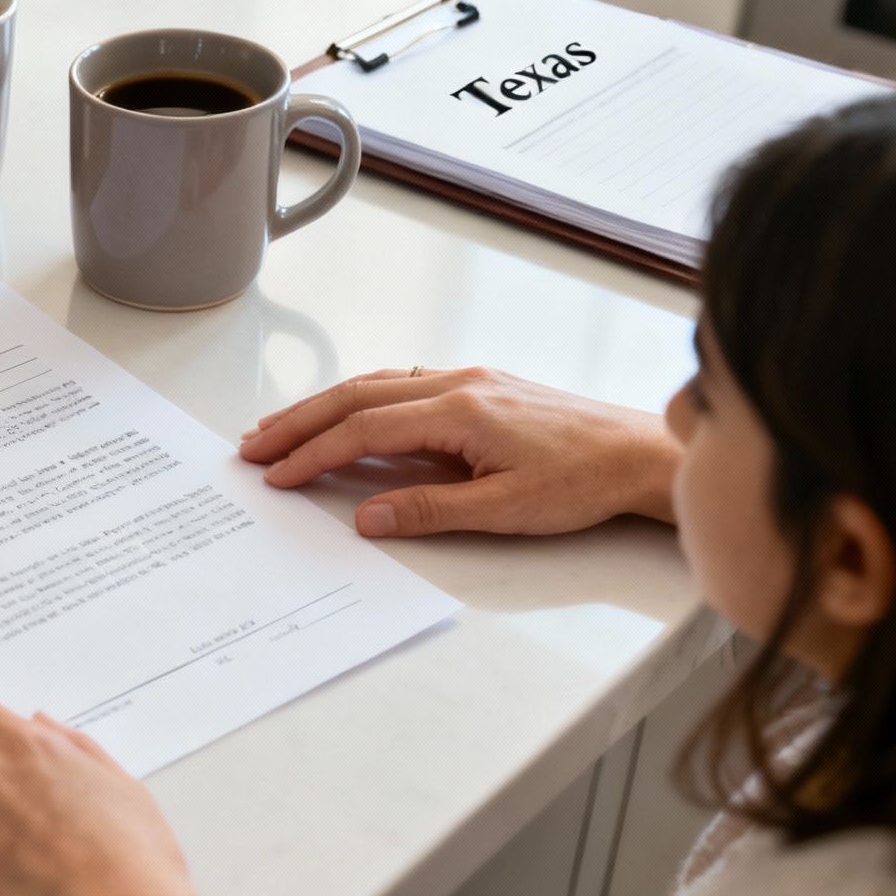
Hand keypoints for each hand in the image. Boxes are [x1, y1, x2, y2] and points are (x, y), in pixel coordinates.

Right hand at [240, 367, 678, 536]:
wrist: (642, 454)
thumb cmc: (585, 483)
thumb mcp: (505, 511)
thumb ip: (430, 510)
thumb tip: (366, 515)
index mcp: (459, 411)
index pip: (364, 431)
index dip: (313, 454)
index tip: (275, 474)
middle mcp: (458, 384)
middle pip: (357, 397)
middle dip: (299, 422)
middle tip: (253, 444)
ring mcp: (470, 380)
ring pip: (378, 384)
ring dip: (326, 406)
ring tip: (284, 428)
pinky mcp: (482, 386)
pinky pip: (404, 384)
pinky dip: (362, 398)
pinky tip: (349, 412)